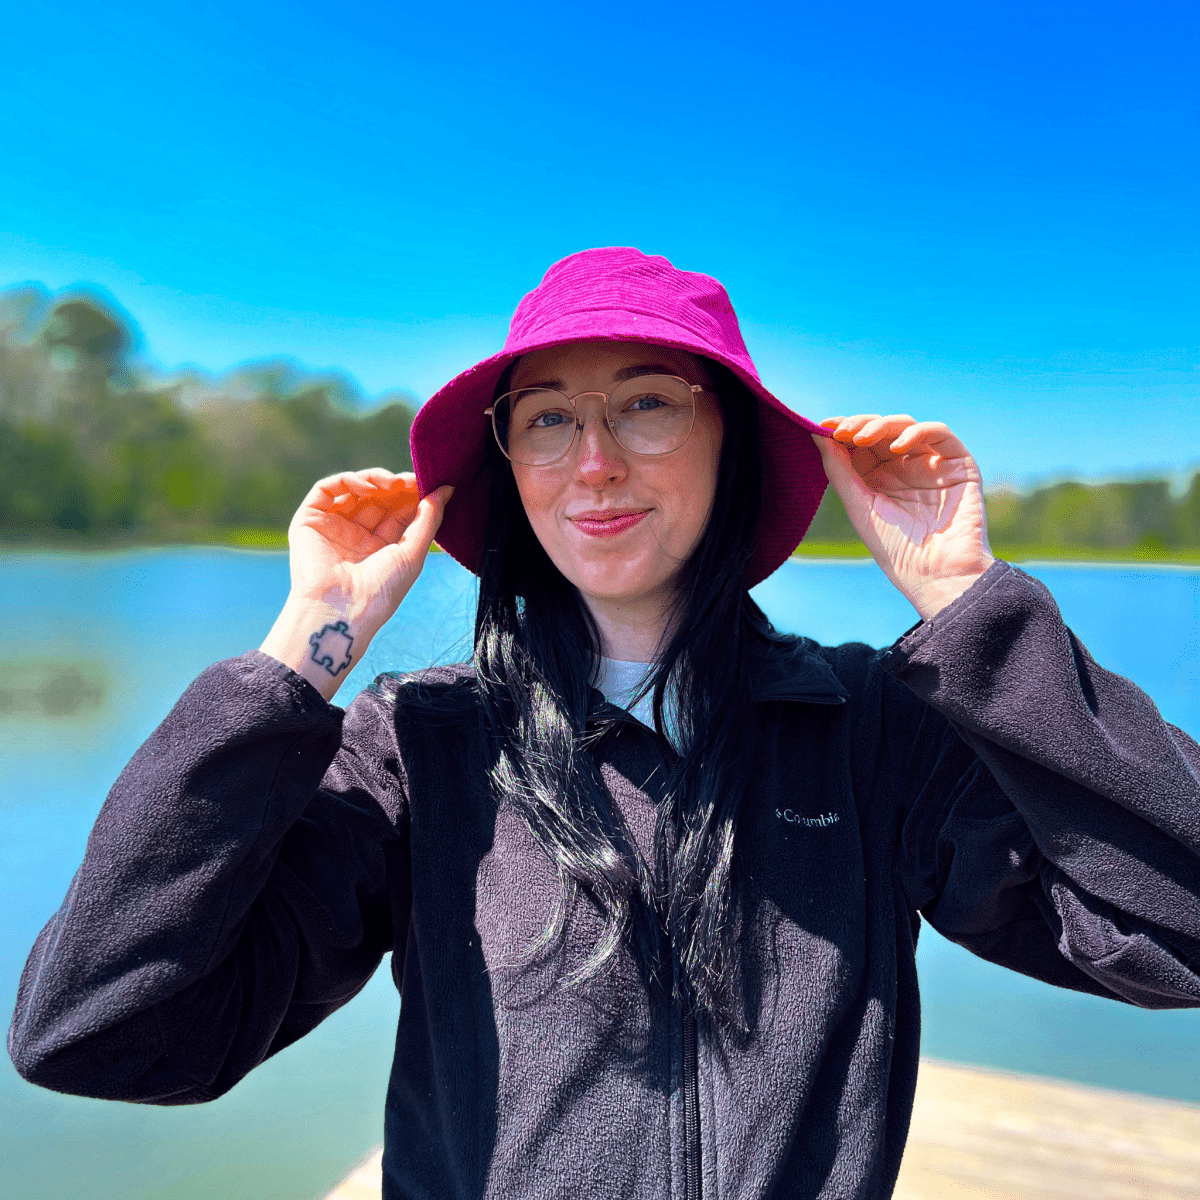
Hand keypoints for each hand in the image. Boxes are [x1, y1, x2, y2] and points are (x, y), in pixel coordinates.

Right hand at [261, 469, 452, 698]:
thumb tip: (448, 488)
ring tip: (394, 484)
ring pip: (355, 489)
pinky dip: (349, 481)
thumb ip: (429, 519)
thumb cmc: (381, 591)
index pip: (399, 511)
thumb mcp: (413, 553)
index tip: (430, 484)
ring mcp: (333, 526)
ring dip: (376, 480)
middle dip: (397, 487)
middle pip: (379, 498)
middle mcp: (356, 536)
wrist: (342, 611)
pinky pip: (327, 490)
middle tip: (413, 480)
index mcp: (381, 548)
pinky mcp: (309, 520)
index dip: (413, 495)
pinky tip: (369, 487)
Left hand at [812, 415, 993, 619]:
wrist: (936, 574)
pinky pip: (939, 434)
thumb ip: (839, 469)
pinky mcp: (958, 462)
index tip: (824, 426)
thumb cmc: (895, 548)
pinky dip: (917, 433)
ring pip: (906, 427)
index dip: (843, 431)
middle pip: (881, 430)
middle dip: (860, 425)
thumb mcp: (859, 505)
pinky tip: (896, 447)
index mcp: (879, 478)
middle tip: (841, 430)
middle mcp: (904, 467)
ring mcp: (931, 463)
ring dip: (882, 426)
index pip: (860, 443)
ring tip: (862, 437)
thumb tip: (816, 432)